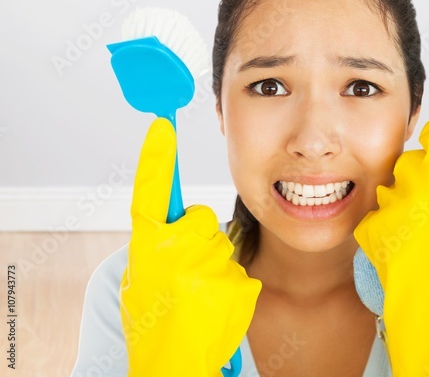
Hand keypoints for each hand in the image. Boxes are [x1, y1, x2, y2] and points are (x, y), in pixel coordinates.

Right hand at [120, 118, 260, 376]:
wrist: (172, 364)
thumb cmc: (155, 322)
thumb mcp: (141, 278)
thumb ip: (156, 245)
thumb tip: (175, 221)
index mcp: (144, 247)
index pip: (149, 192)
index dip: (155, 158)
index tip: (161, 124)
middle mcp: (173, 252)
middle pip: (201, 221)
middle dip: (198, 240)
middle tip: (184, 275)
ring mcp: (205, 267)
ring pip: (220, 248)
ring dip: (213, 268)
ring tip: (196, 299)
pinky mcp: (234, 284)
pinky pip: (238, 272)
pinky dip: (230, 288)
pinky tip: (213, 310)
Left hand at [354, 115, 428, 375]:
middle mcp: (416, 180)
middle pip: (411, 160)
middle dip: (421, 175)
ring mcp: (390, 203)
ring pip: (391, 188)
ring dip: (402, 202)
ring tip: (421, 232)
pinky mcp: (370, 226)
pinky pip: (378, 217)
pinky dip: (388, 228)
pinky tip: (405, 247)